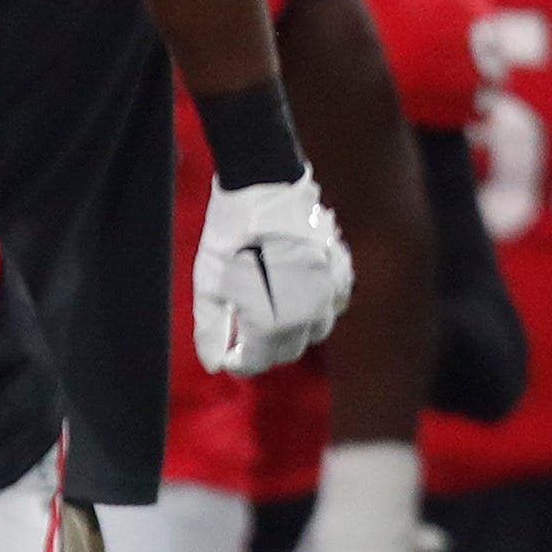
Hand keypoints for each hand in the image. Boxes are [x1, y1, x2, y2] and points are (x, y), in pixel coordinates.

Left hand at [193, 173, 352, 374]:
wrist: (265, 186)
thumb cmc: (229, 234)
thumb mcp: (208, 283)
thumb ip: (212, 328)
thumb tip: (215, 365)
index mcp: (275, 317)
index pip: (260, 360)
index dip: (240, 363)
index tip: (227, 355)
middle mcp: (311, 310)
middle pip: (290, 350)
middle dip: (264, 349)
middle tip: (242, 332)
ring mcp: (332, 290)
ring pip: (316, 332)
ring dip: (291, 331)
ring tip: (265, 310)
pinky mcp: (343, 271)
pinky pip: (333, 306)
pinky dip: (314, 309)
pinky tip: (292, 294)